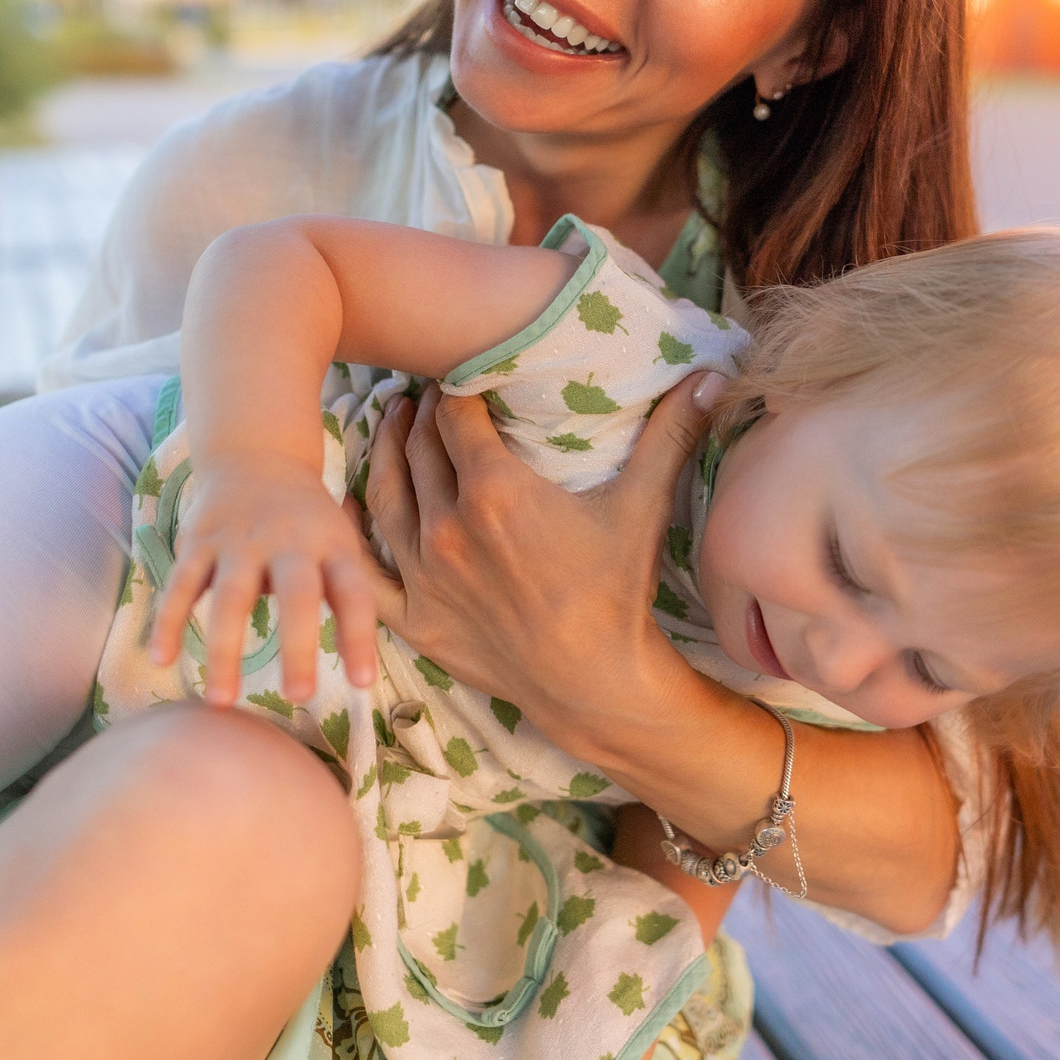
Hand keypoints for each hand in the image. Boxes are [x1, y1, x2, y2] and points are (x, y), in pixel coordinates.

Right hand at [150, 448, 381, 703]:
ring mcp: (240, 540)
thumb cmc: (308, 521)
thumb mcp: (339, 543)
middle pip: (297, 594)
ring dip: (225, 650)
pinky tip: (161, 658)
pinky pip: (181, 585)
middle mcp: (288, 541)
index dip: (360, 638)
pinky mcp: (199, 541)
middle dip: (298, 646)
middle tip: (299, 696)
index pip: (353, 594)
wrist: (257, 454)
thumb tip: (359, 673)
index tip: (363, 685)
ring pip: (231, 597)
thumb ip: (347, 596)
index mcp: (331, 545)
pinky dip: (168, 621)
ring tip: (221, 700)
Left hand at [361, 373, 722, 758]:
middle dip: (419, 415)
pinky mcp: (414, 618)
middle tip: (422, 394)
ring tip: (391, 426)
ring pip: (384, 496)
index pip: (455, 416)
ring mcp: (424, 575)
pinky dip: (350, 535)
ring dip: (385, 454)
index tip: (456, 375)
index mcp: (495, 491)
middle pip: (419, 449)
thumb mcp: (643, 506)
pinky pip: (364, 570)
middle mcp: (448, 526)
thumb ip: (672, 435)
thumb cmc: (617, 593)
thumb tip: (713, 376)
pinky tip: (346, 505)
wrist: (596, 684)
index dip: (453, 389)